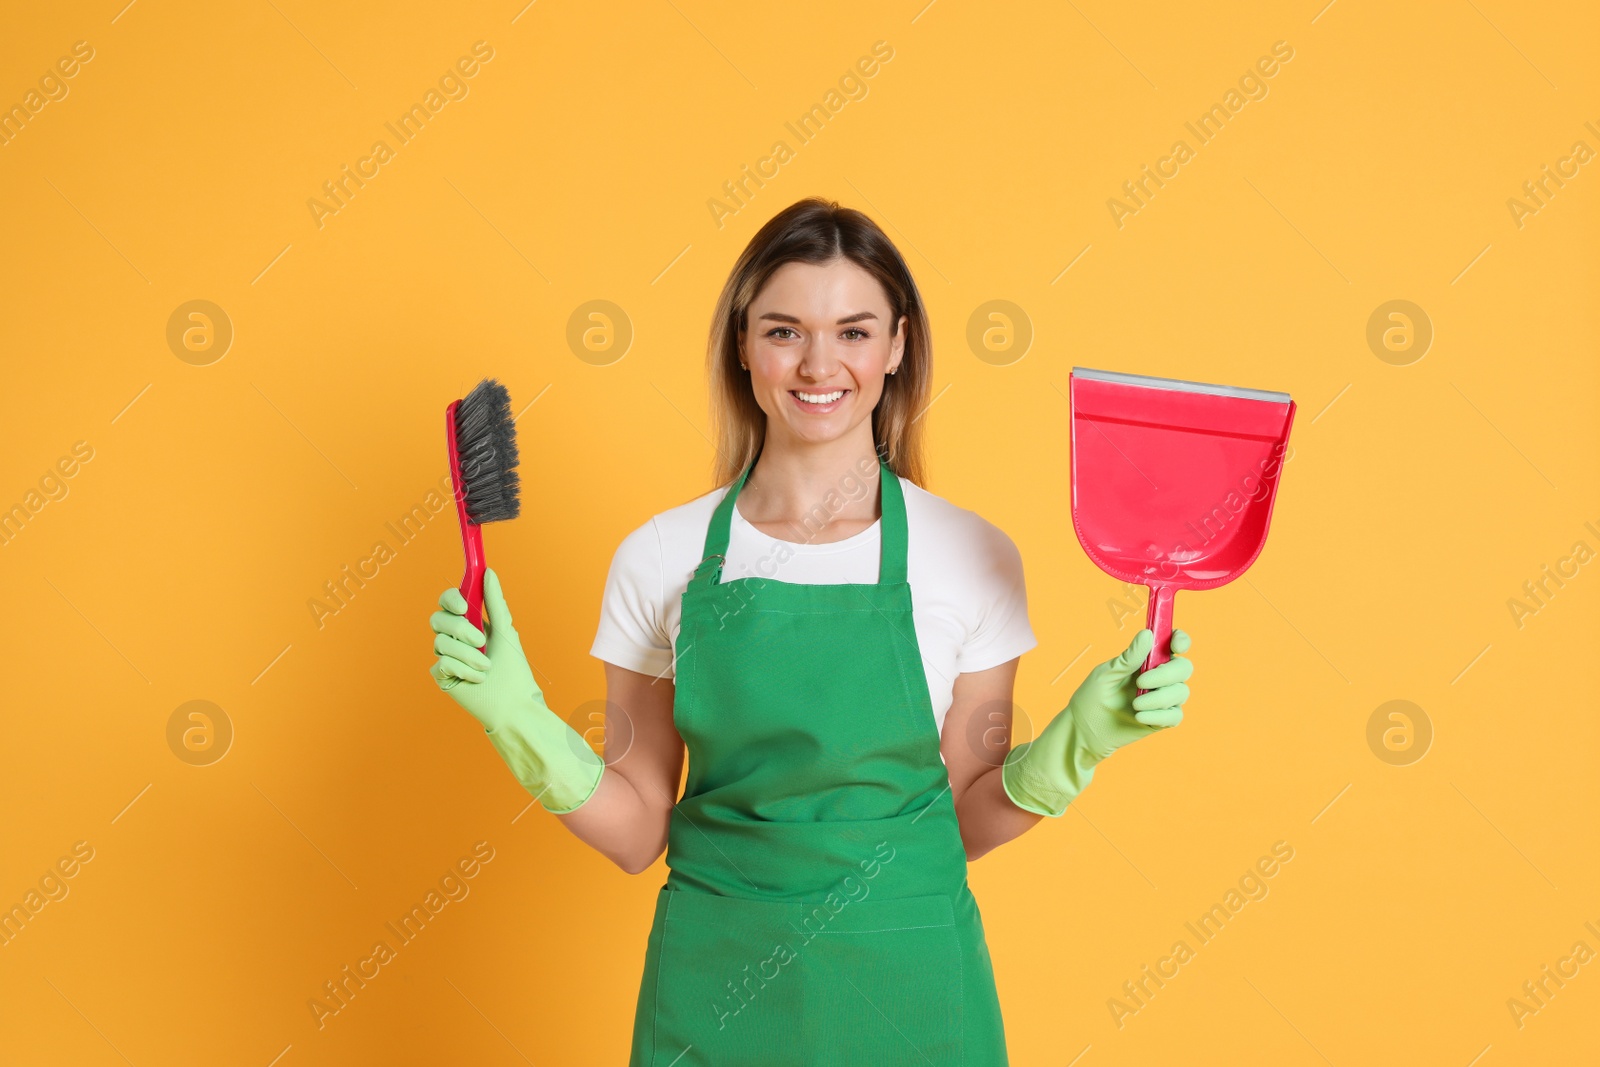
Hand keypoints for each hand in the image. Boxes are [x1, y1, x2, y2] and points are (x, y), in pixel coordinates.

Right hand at [427, 569, 603, 813]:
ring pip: (440, 642)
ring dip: (469, 655)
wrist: (514, 703)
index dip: (451, 599)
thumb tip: (489, 572)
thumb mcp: (505, 630)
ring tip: (486, 667)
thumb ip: (495, 602)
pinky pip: (441, 662)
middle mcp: (455, 638)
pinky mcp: (441, 675)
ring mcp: (446, 656)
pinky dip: (464, 670)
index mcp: (470, 623)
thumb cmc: (514, 669)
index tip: (462, 605)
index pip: (448, 602)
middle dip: (461, 629)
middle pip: (439, 619)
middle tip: (481, 641)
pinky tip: (477, 679)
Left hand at [1067, 628, 1192, 761]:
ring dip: (1158, 698)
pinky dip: (1158, 715)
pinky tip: (1138, 716)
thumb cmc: (1093, 696)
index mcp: (1147, 659)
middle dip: (1166, 675)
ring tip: (1134, 704)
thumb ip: (1129, 658)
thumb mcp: (1107, 674)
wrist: (1085, 729)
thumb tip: (1147, 634)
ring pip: (1181, 692)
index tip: (1176, 645)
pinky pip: (1175, 715)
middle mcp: (1159, 676)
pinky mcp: (1162, 719)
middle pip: (1184, 667)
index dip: (1181, 640)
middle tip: (1140, 682)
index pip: (1173, 643)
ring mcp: (1163, 698)